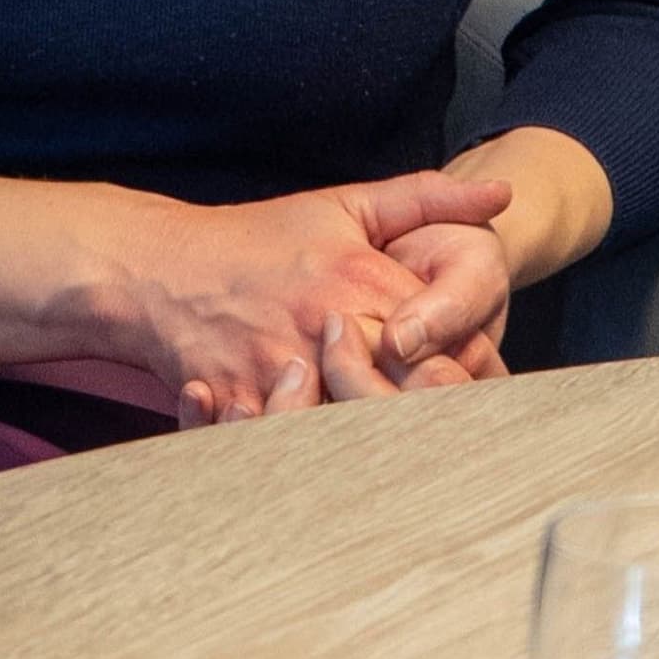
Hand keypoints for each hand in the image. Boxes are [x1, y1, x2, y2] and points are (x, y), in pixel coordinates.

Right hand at [137, 171, 509, 427]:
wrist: (156, 266)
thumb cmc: (256, 240)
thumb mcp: (342, 206)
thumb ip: (426, 198)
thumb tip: (502, 195)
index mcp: (363, 281)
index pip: (450, 347)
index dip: (471, 375)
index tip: (470, 386)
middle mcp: (326, 326)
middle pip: (410, 399)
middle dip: (431, 418)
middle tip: (446, 435)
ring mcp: (281, 367)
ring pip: (354, 429)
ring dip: (374, 441)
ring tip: (389, 450)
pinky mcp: (242, 400)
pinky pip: (289, 445)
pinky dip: (308, 456)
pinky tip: (327, 463)